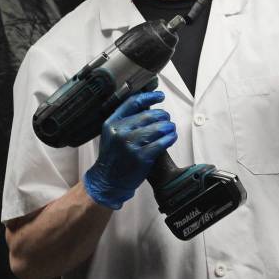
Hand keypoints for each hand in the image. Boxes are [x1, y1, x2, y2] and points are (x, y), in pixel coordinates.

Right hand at [83, 91, 177, 209]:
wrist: (107, 181)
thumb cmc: (114, 157)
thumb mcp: (112, 135)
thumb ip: (126, 121)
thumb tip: (147, 106)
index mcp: (112, 123)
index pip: (133, 102)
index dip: (149, 97)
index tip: (160, 96)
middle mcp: (120, 131)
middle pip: (150, 115)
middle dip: (163, 116)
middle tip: (167, 120)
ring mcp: (131, 144)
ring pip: (159, 127)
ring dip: (169, 127)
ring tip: (170, 130)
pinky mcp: (142, 156)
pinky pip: (162, 142)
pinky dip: (170, 138)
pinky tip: (171, 137)